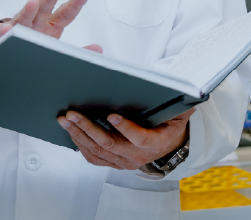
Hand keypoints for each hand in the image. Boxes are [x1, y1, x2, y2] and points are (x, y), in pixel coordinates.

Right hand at [0, 0, 90, 51]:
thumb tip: (98, 50)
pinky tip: (7, 29)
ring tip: (33, 3)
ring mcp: (19, 27)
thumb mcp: (57, 47)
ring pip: (24, 17)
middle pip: (44, 7)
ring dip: (28, 10)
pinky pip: (2, 34)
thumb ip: (78, 50)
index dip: (75, 4)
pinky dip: (4, 32)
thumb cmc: (35, 43)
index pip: (66, 13)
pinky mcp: (1, 36)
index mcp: (52, 24)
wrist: (8, 47)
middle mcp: (36, 22)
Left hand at [58, 109, 194, 169]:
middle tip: (73, 114)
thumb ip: (181, 101)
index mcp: (155, 143)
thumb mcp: (180, 111)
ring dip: (79, 135)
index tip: (112, 116)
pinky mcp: (113, 162)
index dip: (126, 129)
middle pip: (110, 144)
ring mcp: (123, 161)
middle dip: (88, 128)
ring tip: (65, 120)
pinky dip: (80, 145)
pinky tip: (71, 131)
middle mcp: (137, 156)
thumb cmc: (171, 124)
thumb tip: (185, 87)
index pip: (140, 139)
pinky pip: (94, 157)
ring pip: (98, 151)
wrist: (169, 145)